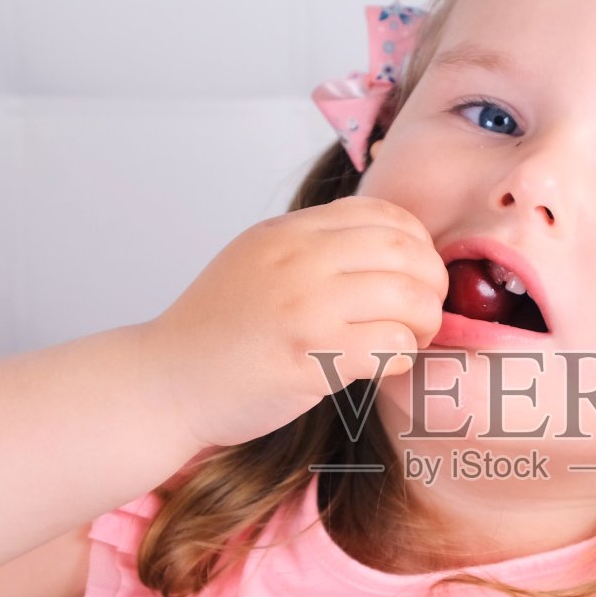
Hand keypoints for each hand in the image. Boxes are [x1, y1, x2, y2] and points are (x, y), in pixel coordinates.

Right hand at [140, 196, 446, 446]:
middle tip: (423, 314)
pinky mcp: (310, 357)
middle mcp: (298, 259)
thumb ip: (311, 248)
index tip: (415, 275)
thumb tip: (384, 248)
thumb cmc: (215, 334)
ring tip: (408, 340)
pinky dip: (402, 356)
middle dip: (431, 285)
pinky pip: (391, 346)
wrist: (164, 381)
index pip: (384, 215)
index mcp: (288, 232)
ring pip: (409, 299)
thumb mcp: (257, 261)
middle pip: (408, 253)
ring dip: (423, 324)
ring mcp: (304, 307)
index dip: (417, 245)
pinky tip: (384, 365)